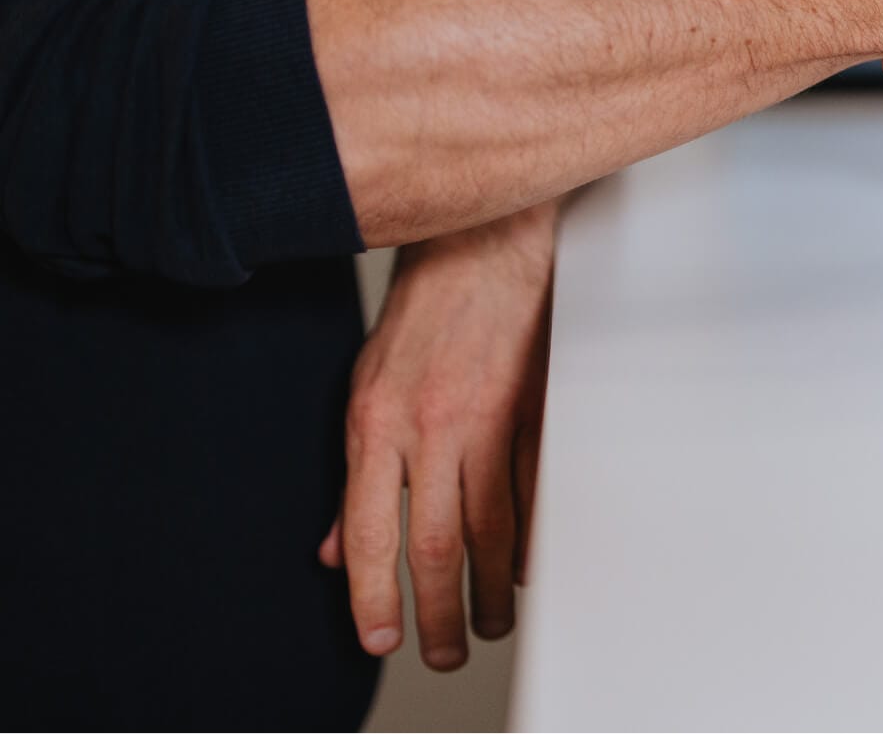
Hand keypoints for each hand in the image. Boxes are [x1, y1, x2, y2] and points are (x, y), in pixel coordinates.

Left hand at [319, 201, 556, 670]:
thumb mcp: (366, 386)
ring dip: (491, 588)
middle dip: (440, 612)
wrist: (484, 243)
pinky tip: (528, 568)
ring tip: (490, 622)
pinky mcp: (534, 410)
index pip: (373, 531)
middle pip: (435, 543)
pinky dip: (532, 538)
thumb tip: (336, 547)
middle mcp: (432, 426)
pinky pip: (533, 491)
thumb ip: (355, 475)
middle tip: (445, 652)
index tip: (379, 639)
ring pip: (492, 527)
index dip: (373, 595)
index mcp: (378, 422)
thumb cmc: (425, 309)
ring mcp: (489, 419)